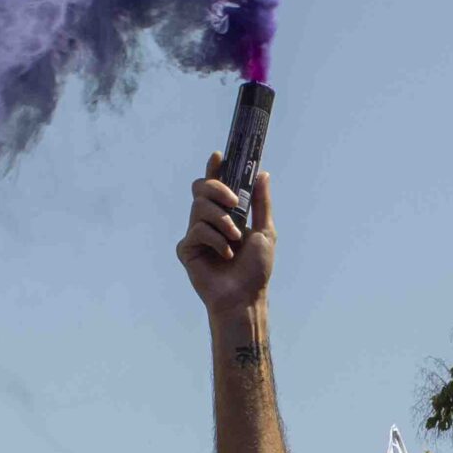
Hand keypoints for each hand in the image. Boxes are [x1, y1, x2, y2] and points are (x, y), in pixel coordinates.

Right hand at [176, 158, 273, 316]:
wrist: (244, 296)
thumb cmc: (256, 269)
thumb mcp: (265, 231)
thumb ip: (261, 202)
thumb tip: (263, 173)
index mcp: (226, 214)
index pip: (216, 185)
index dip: (215, 169)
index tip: (218, 155)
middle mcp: (208, 221)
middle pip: (201, 188)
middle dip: (218, 189)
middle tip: (235, 202)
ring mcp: (196, 234)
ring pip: (199, 207)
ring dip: (222, 221)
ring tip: (234, 239)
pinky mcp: (187, 249)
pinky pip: (196, 231)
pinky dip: (215, 240)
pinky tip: (224, 254)